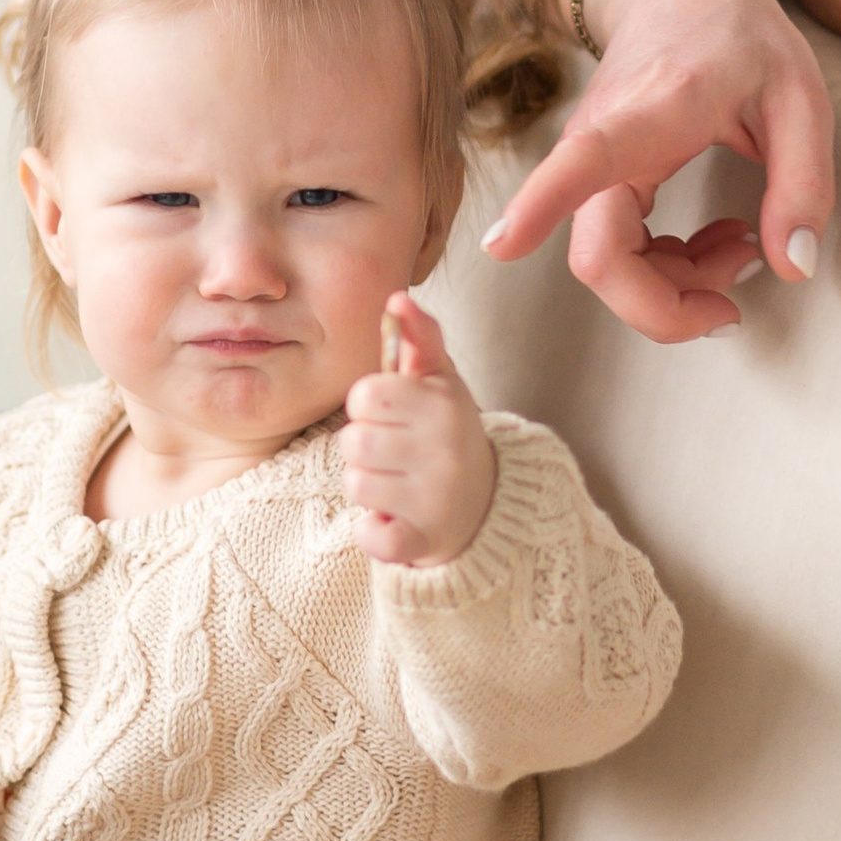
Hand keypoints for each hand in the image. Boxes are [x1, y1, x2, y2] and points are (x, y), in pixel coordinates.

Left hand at [344, 293, 498, 567]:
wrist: (487, 504)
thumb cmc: (448, 433)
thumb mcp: (441, 383)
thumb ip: (420, 339)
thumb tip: (397, 298)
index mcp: (444, 403)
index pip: (364, 396)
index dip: (371, 407)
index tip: (395, 416)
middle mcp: (443, 448)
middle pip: (353, 442)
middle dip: (366, 447)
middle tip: (397, 453)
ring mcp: (435, 498)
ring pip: (354, 485)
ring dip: (369, 487)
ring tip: (399, 483)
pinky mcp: (424, 542)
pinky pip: (369, 536)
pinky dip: (376, 532)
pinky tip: (400, 519)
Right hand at [481, 0, 835, 341]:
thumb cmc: (740, 37)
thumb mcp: (801, 99)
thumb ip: (804, 185)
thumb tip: (791, 270)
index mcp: (653, 108)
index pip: (584, 158)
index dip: (540, 204)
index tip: (503, 244)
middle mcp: (604, 138)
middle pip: (600, 256)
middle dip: (668, 306)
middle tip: (739, 296)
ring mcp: (592, 163)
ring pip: (608, 263)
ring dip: (676, 286)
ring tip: (746, 250)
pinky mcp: (597, 180)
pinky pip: (617, 249)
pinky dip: (668, 267)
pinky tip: (717, 241)